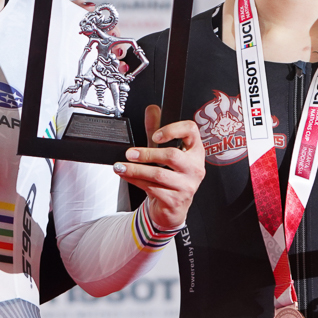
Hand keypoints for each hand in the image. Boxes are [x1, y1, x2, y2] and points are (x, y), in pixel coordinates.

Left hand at [112, 105, 204, 231]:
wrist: (171, 208)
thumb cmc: (170, 178)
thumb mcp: (162, 152)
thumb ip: (156, 131)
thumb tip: (152, 109)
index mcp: (195, 152)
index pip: (192, 131)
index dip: (173, 129)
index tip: (156, 135)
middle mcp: (195, 168)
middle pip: (172, 155)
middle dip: (147, 153)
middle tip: (130, 153)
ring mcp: (187, 186)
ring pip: (159, 175)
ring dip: (136, 169)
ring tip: (122, 166)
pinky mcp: (176, 200)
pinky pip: (153, 189)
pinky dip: (135, 181)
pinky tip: (127, 176)